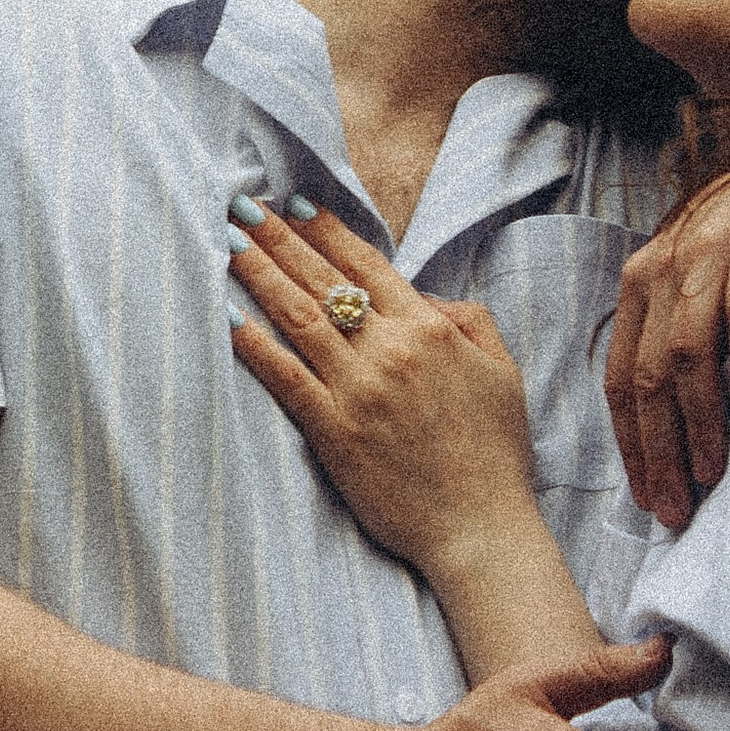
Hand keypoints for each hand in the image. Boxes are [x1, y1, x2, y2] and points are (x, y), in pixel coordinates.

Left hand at [229, 200, 537, 585]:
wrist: (480, 526)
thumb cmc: (496, 453)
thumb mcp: (502, 370)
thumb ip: (468, 320)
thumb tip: (423, 295)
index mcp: (430, 329)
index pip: (368, 265)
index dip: (328, 231)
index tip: (297, 204)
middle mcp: (390, 349)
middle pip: (323, 280)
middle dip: (279, 238)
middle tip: (243, 204)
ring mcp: (358, 389)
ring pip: (297, 317)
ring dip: (259, 273)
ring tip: (228, 240)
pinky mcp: (333, 431)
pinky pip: (283, 377)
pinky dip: (253, 344)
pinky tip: (227, 315)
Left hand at [606, 165, 729, 530]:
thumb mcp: (699, 276)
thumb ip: (679, 331)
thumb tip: (674, 426)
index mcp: (641, 283)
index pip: (620, 378)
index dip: (630, 445)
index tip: (646, 499)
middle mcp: (665, 266)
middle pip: (649, 376)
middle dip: (658, 451)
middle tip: (675, 508)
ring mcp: (710, 252)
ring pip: (689, 353)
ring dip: (697, 422)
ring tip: (712, 475)